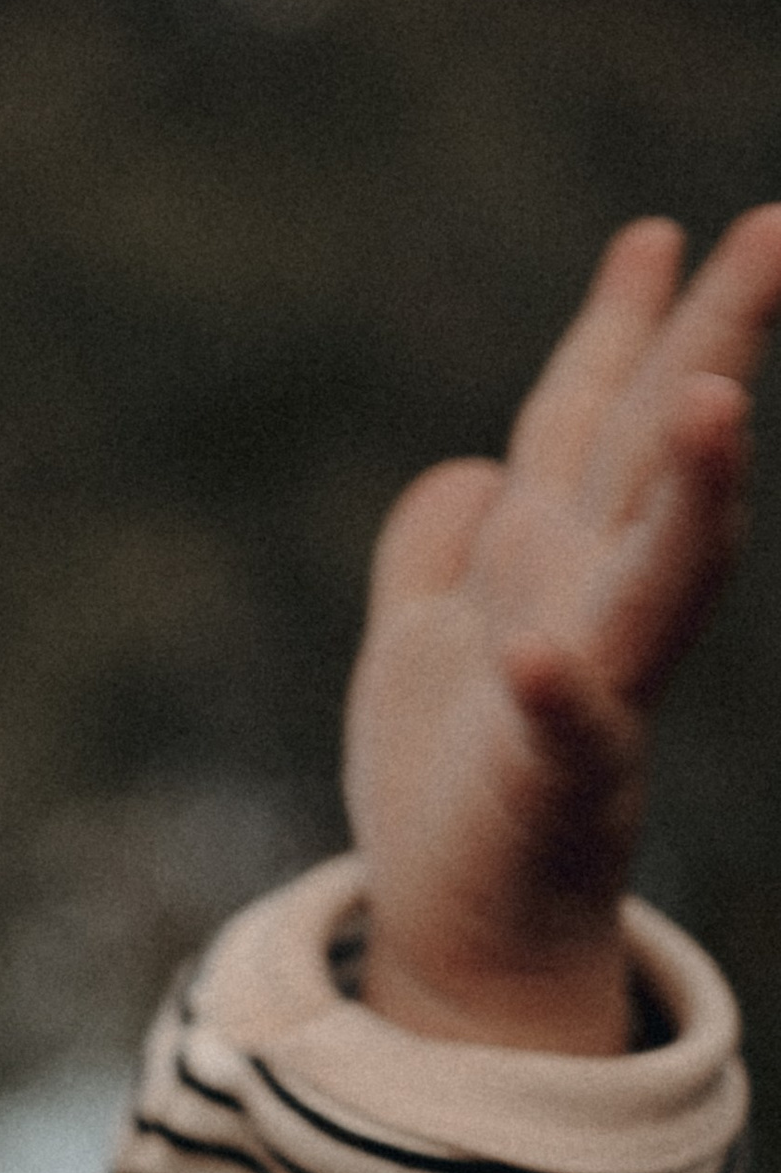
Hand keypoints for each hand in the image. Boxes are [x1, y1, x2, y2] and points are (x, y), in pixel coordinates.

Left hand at [346, 207, 780, 1053]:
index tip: (658, 230)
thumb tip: (471, 467)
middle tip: (779, 230)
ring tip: (720, 399)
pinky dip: (557, 690)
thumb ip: (442, 546)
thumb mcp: (425, 637)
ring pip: (659, 572)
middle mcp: (586, 602)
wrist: (464, 942)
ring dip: (694, 490)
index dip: (623, 322)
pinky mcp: (551, 781)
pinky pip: (563, 729)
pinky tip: (538, 650)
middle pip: (659, 451)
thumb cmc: (454, 790)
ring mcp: (586, 687)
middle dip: (718, 339)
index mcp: (549, 560)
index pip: (593, 414)